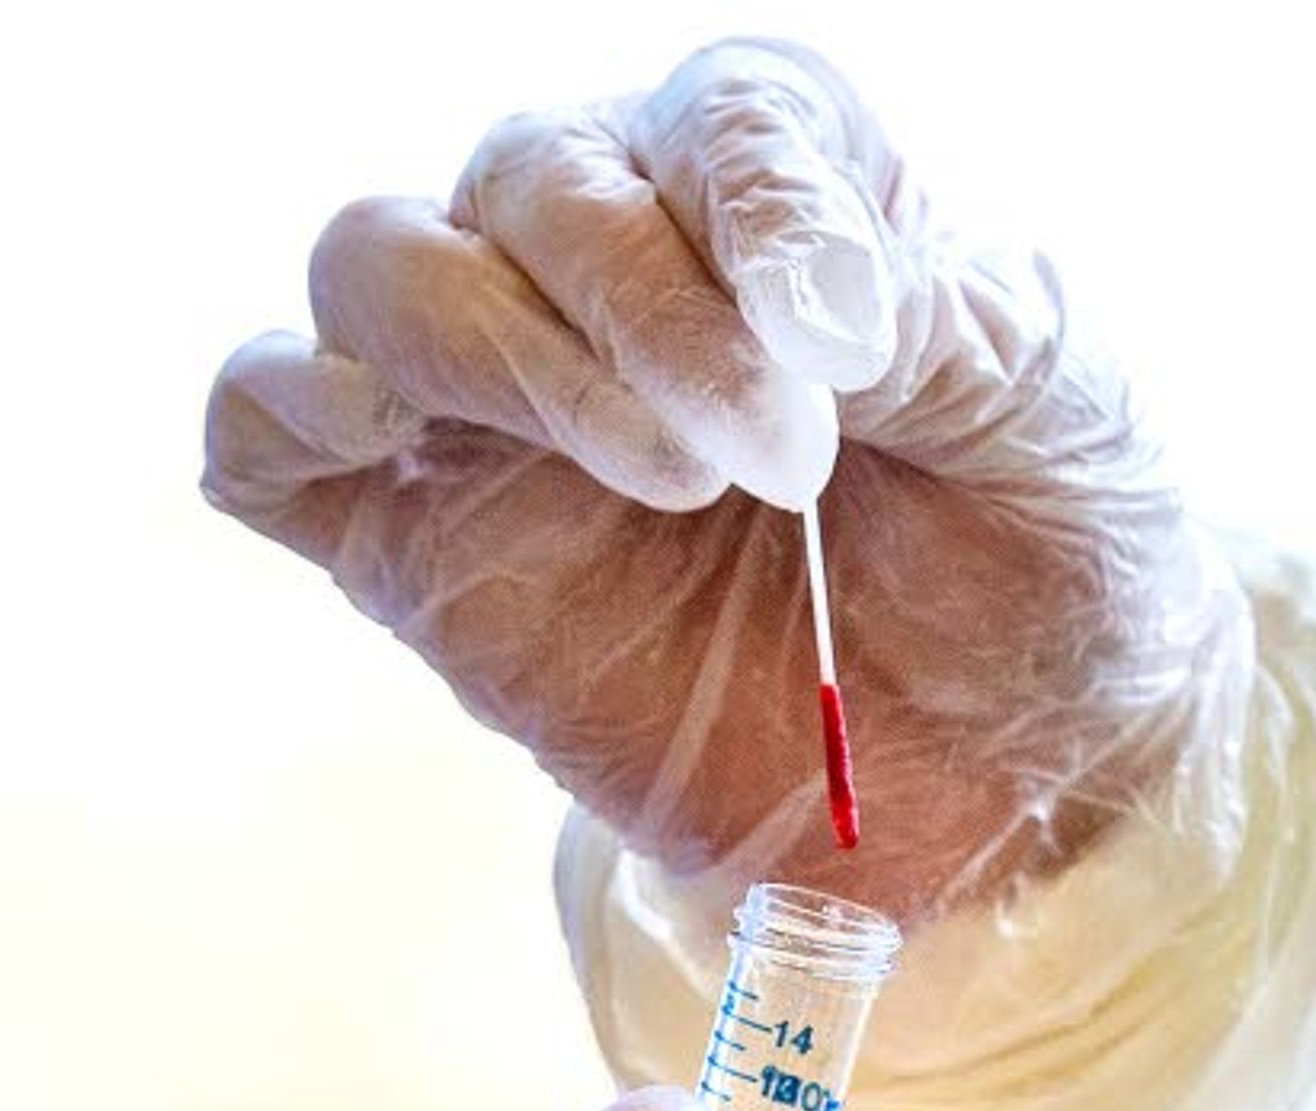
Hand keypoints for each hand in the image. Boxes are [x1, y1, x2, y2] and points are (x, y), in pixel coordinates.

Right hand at [204, 40, 1243, 915]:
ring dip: (496, 346)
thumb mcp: (1051, 425)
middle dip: (647, 307)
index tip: (850, 351)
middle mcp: (615, 270)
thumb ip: (937, 325)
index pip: (723, 118)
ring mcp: (495, 409)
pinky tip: (391, 446)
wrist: (1008, 787)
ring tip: (664, 481)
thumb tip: (799, 308)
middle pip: (533, 176)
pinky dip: (285, 408)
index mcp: (781, 200)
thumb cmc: (1040, 567)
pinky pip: (264, 427)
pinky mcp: (410, 544)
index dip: (764, 207)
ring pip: (379, 263)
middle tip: (781, 463)